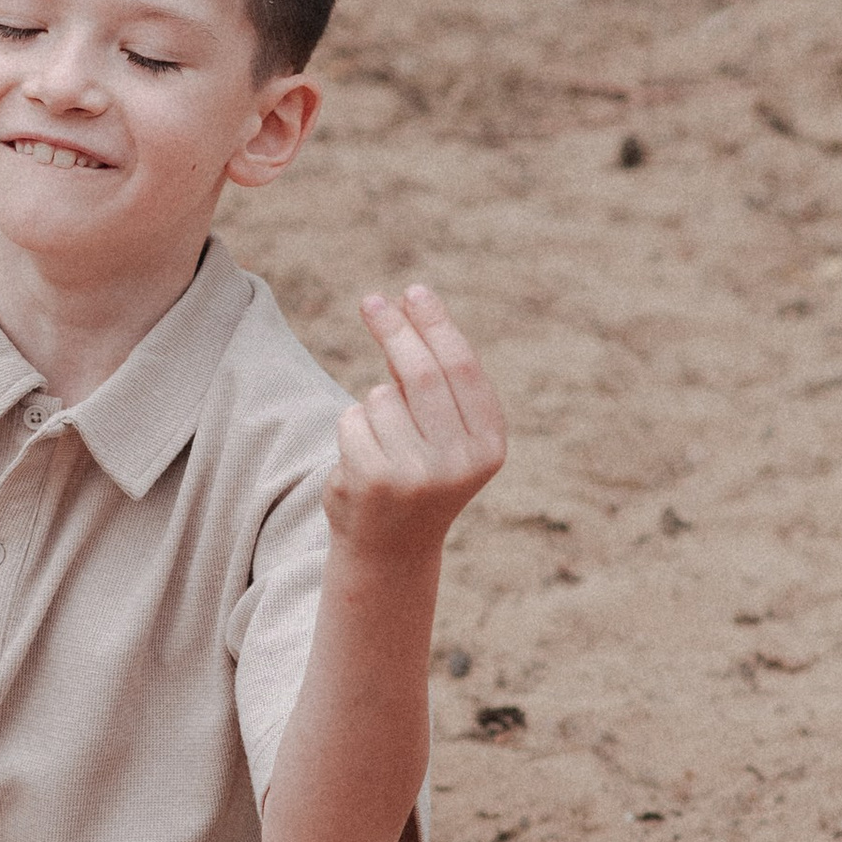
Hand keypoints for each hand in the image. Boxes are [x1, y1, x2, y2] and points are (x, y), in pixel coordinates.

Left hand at [325, 282, 505, 556]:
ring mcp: (417, 473)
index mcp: (490, 445)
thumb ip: (431, 382)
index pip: (461, 368)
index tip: (412, 291)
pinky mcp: (374, 480)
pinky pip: (353, 419)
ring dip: (372, 404)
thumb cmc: (417, 477)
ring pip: (381, 397)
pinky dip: (351, 427)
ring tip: (381, 442)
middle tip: (371, 301)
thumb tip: (404, 310)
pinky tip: (361, 460)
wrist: (390, 550)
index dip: (435, 325)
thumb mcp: (441, 432)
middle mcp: (460, 461)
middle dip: (395, 330)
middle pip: (422, 373)